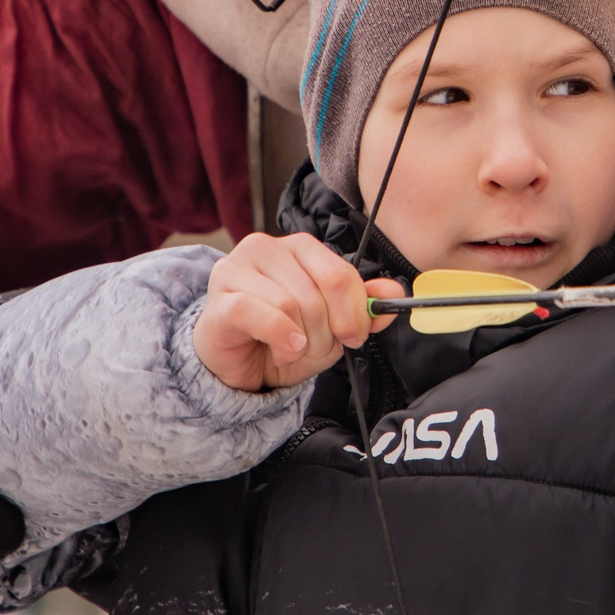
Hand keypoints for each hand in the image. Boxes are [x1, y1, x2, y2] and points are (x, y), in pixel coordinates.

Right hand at [195, 233, 400, 389]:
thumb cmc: (282, 338)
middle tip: (317, 348)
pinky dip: (281, 337)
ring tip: (291, 349)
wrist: (239, 366)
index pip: (339, 273)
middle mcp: (265, 248)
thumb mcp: (330, 326)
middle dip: (326, 332)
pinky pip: (261, 315)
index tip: (354, 337)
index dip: (353, 311)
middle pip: (317, 292)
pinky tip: (284, 349)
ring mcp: (237, 269)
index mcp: (298, 247)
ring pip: (291, 305)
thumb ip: (362, 307)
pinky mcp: (219, 299)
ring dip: (301, 341)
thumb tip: (394, 291)